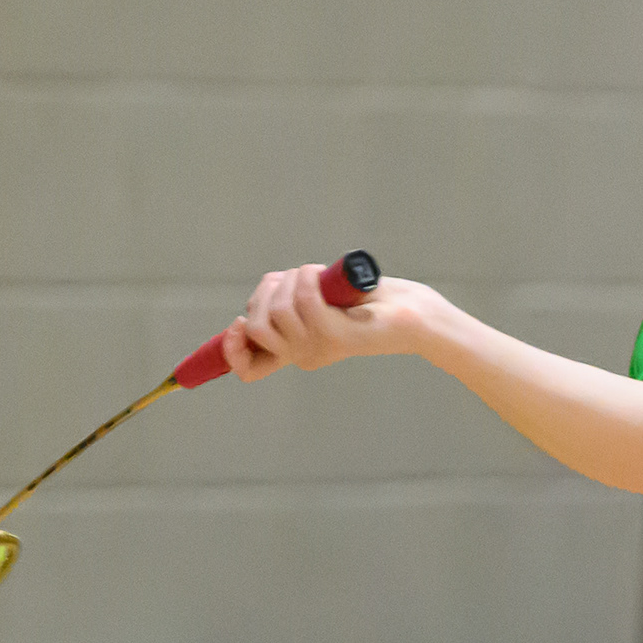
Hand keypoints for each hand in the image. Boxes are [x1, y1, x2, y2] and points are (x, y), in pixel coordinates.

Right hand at [217, 264, 445, 378]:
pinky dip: (309, 277)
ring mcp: (319, 347)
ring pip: (278, 309)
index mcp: (294, 350)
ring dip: (292, 279)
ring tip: (316, 276)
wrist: (410, 310)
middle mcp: (304, 354)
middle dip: (266, 293)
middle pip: (256, 327)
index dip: (231, 350)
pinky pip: (304, 300)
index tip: (237, 327)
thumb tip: (255, 302)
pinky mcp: (337, 336)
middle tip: (294, 280)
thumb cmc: (365, 302)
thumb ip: (282, 304)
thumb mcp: (312, 300)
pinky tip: (323, 274)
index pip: (247, 368)